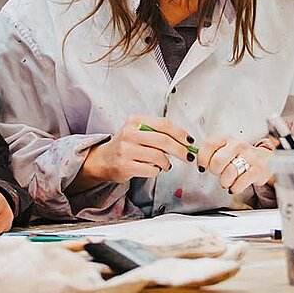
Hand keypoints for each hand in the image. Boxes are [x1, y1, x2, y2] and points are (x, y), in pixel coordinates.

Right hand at [77, 116, 194, 185]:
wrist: (103, 160)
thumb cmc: (125, 145)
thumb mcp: (137, 130)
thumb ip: (157, 132)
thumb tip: (185, 141)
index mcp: (135, 121)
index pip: (164, 124)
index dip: (180, 133)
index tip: (190, 141)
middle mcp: (129, 133)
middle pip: (164, 141)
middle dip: (180, 150)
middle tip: (188, 156)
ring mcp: (126, 150)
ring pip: (158, 156)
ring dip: (167, 163)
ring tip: (165, 164)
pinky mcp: (125, 166)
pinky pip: (151, 170)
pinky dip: (156, 171)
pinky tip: (152, 169)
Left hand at [197, 136, 275, 198]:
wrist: (264, 159)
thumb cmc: (238, 156)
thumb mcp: (223, 149)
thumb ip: (208, 152)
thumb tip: (191, 156)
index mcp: (226, 139)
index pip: (209, 145)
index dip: (202, 159)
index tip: (203, 166)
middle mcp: (238, 145)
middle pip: (218, 161)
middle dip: (215, 171)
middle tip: (218, 173)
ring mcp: (250, 157)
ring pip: (229, 173)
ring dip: (224, 181)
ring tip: (227, 181)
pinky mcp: (258, 170)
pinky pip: (240, 183)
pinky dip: (234, 188)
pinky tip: (235, 185)